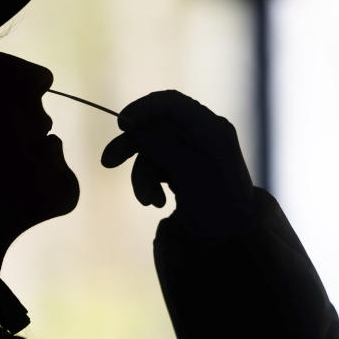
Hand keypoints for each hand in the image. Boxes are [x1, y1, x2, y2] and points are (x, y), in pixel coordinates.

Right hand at [101, 90, 255, 237]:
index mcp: (211, 128)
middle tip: (107, 162)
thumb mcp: (186, 173)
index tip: (121, 124)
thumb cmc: (217, 203)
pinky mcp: (184, 167)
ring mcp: (193, 151)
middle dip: (133, 147)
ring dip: (144, 176)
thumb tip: (132, 124)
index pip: (172, 103)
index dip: (144, 109)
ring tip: (149, 201)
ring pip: (152, 151)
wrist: (231, 235)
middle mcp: (202, 134)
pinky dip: (152, 183)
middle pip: (156, 127)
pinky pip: (157, 166)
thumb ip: (160, 145)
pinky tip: (157, 202)